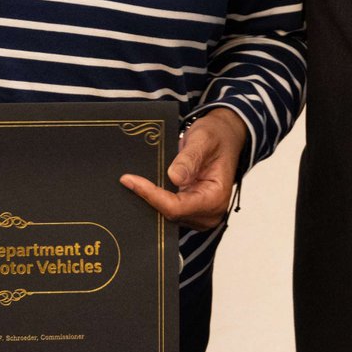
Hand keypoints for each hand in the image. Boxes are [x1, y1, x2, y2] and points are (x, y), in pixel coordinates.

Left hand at [120, 108, 247, 230]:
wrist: (225, 136)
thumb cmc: (217, 136)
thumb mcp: (203, 139)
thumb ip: (189, 158)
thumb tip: (174, 177)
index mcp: (215, 198)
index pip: (176, 207)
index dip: (152, 195)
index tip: (131, 180)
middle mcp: (209, 213)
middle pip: (170, 214)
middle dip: (148, 198)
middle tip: (127, 180)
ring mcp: (200, 215)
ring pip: (167, 214)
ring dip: (150, 199)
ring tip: (132, 182)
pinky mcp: (192, 211)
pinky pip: (169, 210)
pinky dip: (156, 198)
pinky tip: (143, 186)